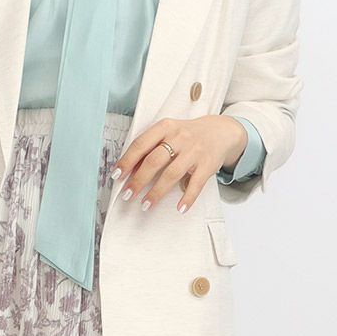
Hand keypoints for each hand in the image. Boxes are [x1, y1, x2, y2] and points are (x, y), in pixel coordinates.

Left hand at [110, 115, 247, 213]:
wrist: (220, 132)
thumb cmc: (187, 135)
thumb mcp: (168, 132)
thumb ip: (151, 147)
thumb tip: (129, 170)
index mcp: (165, 127)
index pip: (141, 144)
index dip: (127, 161)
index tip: (116, 176)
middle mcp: (180, 137)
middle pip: (154, 161)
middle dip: (138, 180)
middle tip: (127, 194)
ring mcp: (194, 151)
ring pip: (172, 174)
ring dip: (157, 192)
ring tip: (145, 205)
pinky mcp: (208, 165)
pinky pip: (196, 184)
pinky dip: (187, 198)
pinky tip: (179, 208)